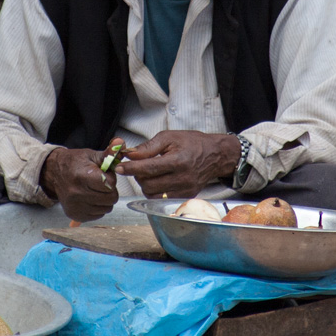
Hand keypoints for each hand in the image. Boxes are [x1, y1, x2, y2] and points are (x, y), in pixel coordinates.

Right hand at [40, 143, 120, 222]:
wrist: (54, 173)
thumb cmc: (75, 163)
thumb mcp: (91, 155)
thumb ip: (109, 153)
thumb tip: (121, 142)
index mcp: (82, 177)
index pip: (110, 185)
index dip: (111, 179)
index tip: (104, 174)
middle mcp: (77, 194)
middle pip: (110, 198)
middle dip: (110, 190)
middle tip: (101, 183)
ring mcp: (76, 206)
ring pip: (106, 208)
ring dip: (105, 199)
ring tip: (95, 190)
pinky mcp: (75, 215)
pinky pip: (98, 215)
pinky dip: (98, 207)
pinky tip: (90, 198)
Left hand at [116, 131, 237, 198]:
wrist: (215, 155)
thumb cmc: (193, 143)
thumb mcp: (170, 137)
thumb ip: (148, 147)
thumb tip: (130, 154)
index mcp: (178, 161)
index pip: (148, 168)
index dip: (131, 168)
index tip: (119, 167)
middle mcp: (182, 178)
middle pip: (148, 184)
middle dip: (137, 175)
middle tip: (138, 166)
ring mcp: (185, 190)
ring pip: (153, 194)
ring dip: (145, 184)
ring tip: (149, 173)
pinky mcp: (186, 196)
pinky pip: (162, 198)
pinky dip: (155, 191)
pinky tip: (157, 180)